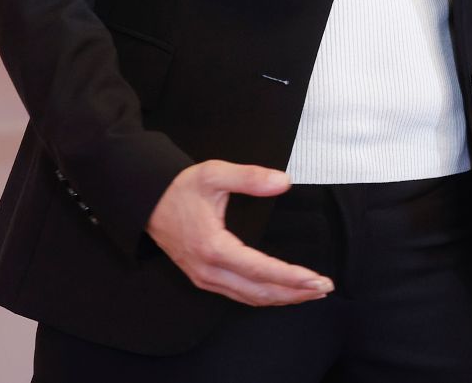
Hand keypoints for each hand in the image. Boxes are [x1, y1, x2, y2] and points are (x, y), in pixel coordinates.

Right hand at [146, 161, 331, 305]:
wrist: (147, 202)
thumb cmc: (180, 188)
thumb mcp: (214, 173)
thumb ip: (250, 177)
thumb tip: (283, 182)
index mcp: (213, 247)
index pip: (260, 269)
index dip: (290, 277)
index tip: (316, 279)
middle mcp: (209, 270)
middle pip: (258, 291)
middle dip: (294, 292)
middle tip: (324, 288)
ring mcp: (204, 278)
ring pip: (249, 297)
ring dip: (282, 298)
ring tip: (311, 293)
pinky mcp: (204, 278)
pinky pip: (238, 294)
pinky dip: (264, 296)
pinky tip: (282, 293)